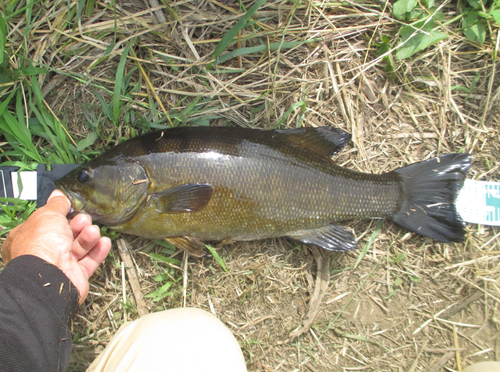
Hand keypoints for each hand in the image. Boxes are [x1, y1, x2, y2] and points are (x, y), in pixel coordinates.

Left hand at [1, 190, 110, 304]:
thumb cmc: (41, 246)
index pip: (46, 222)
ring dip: (89, 236)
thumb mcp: (47, 214)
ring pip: (79, 247)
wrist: (50, 276)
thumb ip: (57, 204)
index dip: (60, 214)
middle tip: (83, 220)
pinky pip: (89, 261)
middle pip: (66, 234)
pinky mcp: (75, 275)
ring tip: (93, 231)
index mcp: (28, 237)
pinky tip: (104, 242)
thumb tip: (60, 194)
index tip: (71, 207)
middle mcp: (42, 252)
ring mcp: (59, 264)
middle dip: (78, 224)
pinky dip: (98, 251)